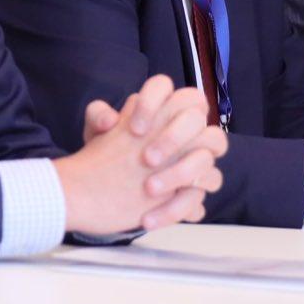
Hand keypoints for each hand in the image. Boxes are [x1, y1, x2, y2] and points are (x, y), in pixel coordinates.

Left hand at [61, 74, 225, 234]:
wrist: (107, 186)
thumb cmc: (109, 151)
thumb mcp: (96, 134)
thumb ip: (97, 117)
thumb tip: (109, 120)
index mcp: (161, 108)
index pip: (166, 88)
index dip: (153, 103)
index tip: (133, 128)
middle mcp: (184, 131)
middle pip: (197, 119)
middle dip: (174, 137)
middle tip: (147, 159)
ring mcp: (194, 160)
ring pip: (207, 159)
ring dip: (181, 173)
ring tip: (149, 189)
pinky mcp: (193, 192)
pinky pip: (198, 200)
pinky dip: (175, 209)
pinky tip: (150, 216)